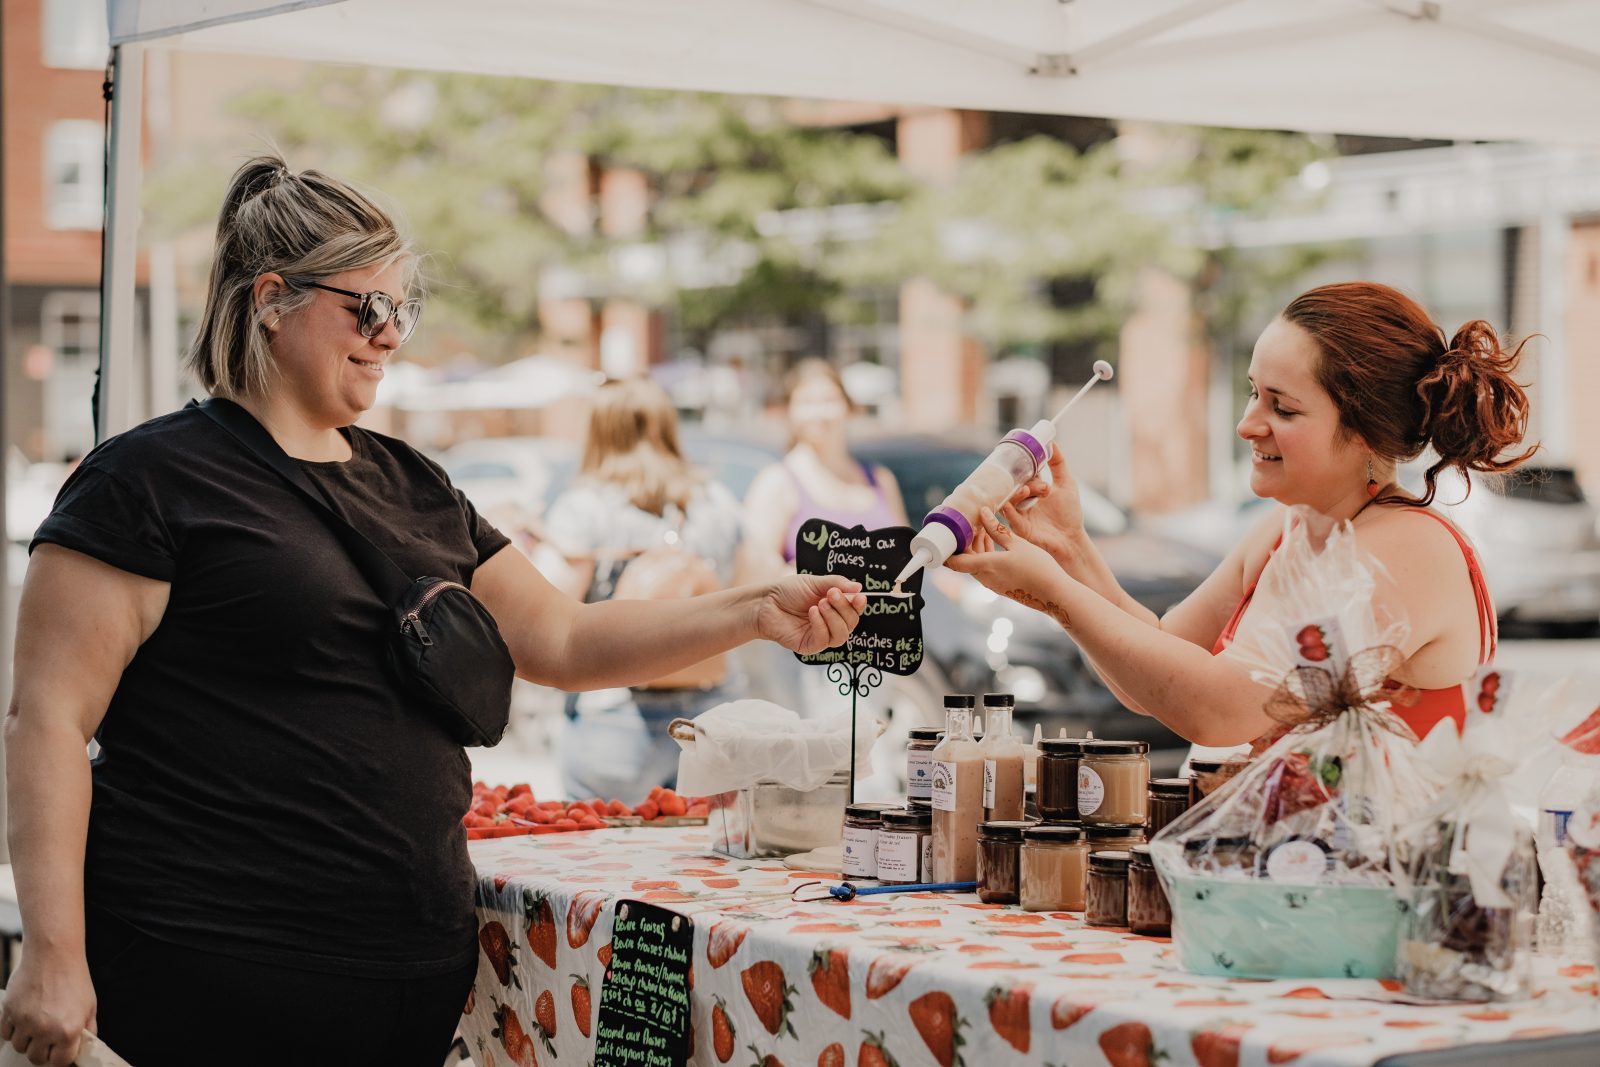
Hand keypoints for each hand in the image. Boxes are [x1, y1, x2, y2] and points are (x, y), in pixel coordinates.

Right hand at [0, 950, 95, 1066]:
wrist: (54, 955)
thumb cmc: (74, 979)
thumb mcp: (89, 1006)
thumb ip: (87, 1030)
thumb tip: (83, 1048)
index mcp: (69, 1030)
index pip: (59, 1062)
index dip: (59, 1058)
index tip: (59, 1053)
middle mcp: (46, 1030)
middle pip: (36, 1059)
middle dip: (42, 1052)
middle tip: (46, 1040)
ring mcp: (25, 1022)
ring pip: (19, 1047)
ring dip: (27, 1040)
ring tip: (36, 1024)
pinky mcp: (9, 1012)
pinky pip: (6, 1034)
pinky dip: (13, 1030)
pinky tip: (24, 1018)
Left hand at [755, 575, 866, 654]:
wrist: (766, 602)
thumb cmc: (788, 591)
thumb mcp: (814, 582)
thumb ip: (837, 583)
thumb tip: (859, 587)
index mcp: (834, 607)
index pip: (854, 610)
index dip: (859, 604)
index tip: (859, 596)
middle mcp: (831, 622)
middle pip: (851, 622)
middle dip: (844, 608)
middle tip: (831, 594)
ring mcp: (821, 635)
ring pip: (841, 635)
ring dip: (834, 618)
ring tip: (820, 604)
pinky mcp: (809, 646)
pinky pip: (824, 640)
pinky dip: (821, 626)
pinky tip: (812, 613)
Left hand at [946, 508, 1067, 615]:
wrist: (1054, 595)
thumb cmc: (1038, 568)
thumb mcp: (1018, 544)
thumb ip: (998, 529)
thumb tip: (983, 513)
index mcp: (986, 566)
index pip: (954, 561)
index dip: (945, 551)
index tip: (942, 537)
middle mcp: (985, 577)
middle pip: (964, 559)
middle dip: (964, 541)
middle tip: (968, 523)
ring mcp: (992, 583)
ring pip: (975, 563)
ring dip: (976, 547)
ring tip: (982, 527)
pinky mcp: (1001, 586)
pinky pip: (986, 568)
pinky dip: (985, 554)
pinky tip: (994, 541)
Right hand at [1000, 447, 1084, 560]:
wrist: (1072, 538)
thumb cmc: (1069, 513)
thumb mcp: (1066, 483)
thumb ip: (1058, 463)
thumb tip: (1051, 443)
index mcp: (1031, 490)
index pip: (1022, 474)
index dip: (1023, 468)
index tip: (1025, 459)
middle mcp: (1022, 501)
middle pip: (1014, 485)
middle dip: (1023, 481)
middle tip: (1038, 485)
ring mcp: (1019, 514)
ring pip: (1009, 499)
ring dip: (1015, 493)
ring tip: (1026, 490)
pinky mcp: (1019, 528)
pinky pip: (1008, 517)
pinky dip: (1008, 508)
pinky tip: (1011, 501)